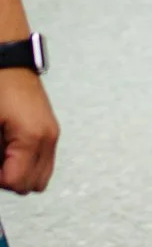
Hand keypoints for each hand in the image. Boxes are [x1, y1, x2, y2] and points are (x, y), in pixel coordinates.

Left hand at [0, 72, 58, 193]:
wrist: (8, 61)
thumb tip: (0, 173)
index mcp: (32, 137)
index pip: (16, 182)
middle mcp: (48, 138)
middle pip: (31, 185)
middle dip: (10, 179)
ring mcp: (52, 134)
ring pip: (40, 178)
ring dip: (20, 173)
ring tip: (4, 156)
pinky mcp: (50, 130)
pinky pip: (43, 163)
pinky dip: (28, 164)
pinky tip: (12, 150)